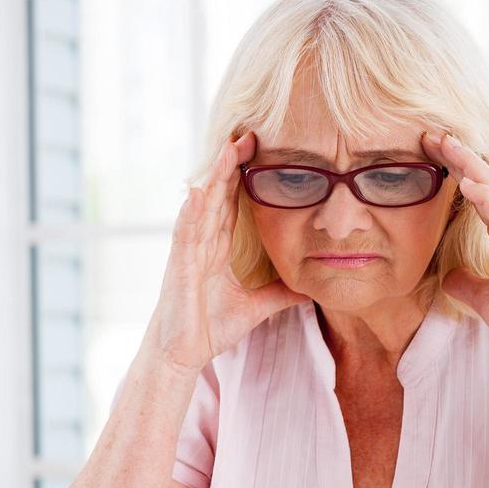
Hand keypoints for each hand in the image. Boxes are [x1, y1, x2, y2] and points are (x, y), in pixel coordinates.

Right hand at [145, 129, 311, 373]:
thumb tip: (309, 289)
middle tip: (250, 132)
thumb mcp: (255, 308)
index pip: (232, 203)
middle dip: (231, 163)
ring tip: (228, 147)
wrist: (181, 355)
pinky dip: (192, 211)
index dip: (243, 176)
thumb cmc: (208, 329)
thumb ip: (279, 295)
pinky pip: (186, 233)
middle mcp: (201, 243)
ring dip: (214, 176)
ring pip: (202, 205)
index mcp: (216, 248)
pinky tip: (200, 190)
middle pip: (217, 194)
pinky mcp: (179, 267)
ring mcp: (188, 252)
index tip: (261, 150)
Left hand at [420, 129, 488, 363]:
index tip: (432, 151)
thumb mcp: (480, 295)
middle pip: (486, 180)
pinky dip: (486, 197)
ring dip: (470, 165)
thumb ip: (464, 281)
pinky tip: (468, 183)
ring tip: (446, 145)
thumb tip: (447, 277)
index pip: (480, 191)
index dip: (457, 169)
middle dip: (460, 156)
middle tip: (432, 134)